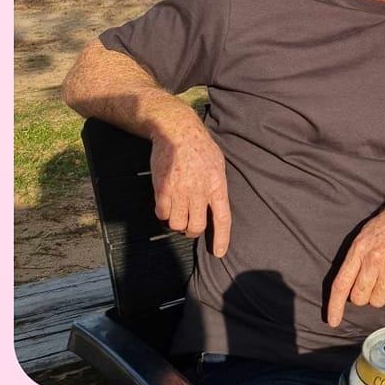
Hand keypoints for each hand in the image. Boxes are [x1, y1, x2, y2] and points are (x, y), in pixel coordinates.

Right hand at [150, 114, 230, 256]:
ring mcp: (180, 190)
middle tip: (191, 224)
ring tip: (179, 212)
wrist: (177, 131)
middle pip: (196, 227)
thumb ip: (217, 186)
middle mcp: (199, 190)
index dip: (222, 238)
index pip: (223, 218)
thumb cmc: (200, 147)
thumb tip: (215, 206)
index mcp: (217, 184)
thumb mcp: (218, 164)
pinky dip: (164, 214)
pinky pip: (162, 214)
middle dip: (193, 231)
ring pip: (177, 224)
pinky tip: (167, 203)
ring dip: (178, 223)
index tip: (219, 253)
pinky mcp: (163, 189)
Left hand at [327, 188, 384, 326]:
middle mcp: (374, 260)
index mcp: (359, 249)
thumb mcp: (364, 236)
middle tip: (371, 282)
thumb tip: (348, 289)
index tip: (332, 321)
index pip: (341, 284)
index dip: (335, 306)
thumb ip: (355, 260)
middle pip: (359, 298)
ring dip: (380, 294)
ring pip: (377, 301)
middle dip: (363, 295)